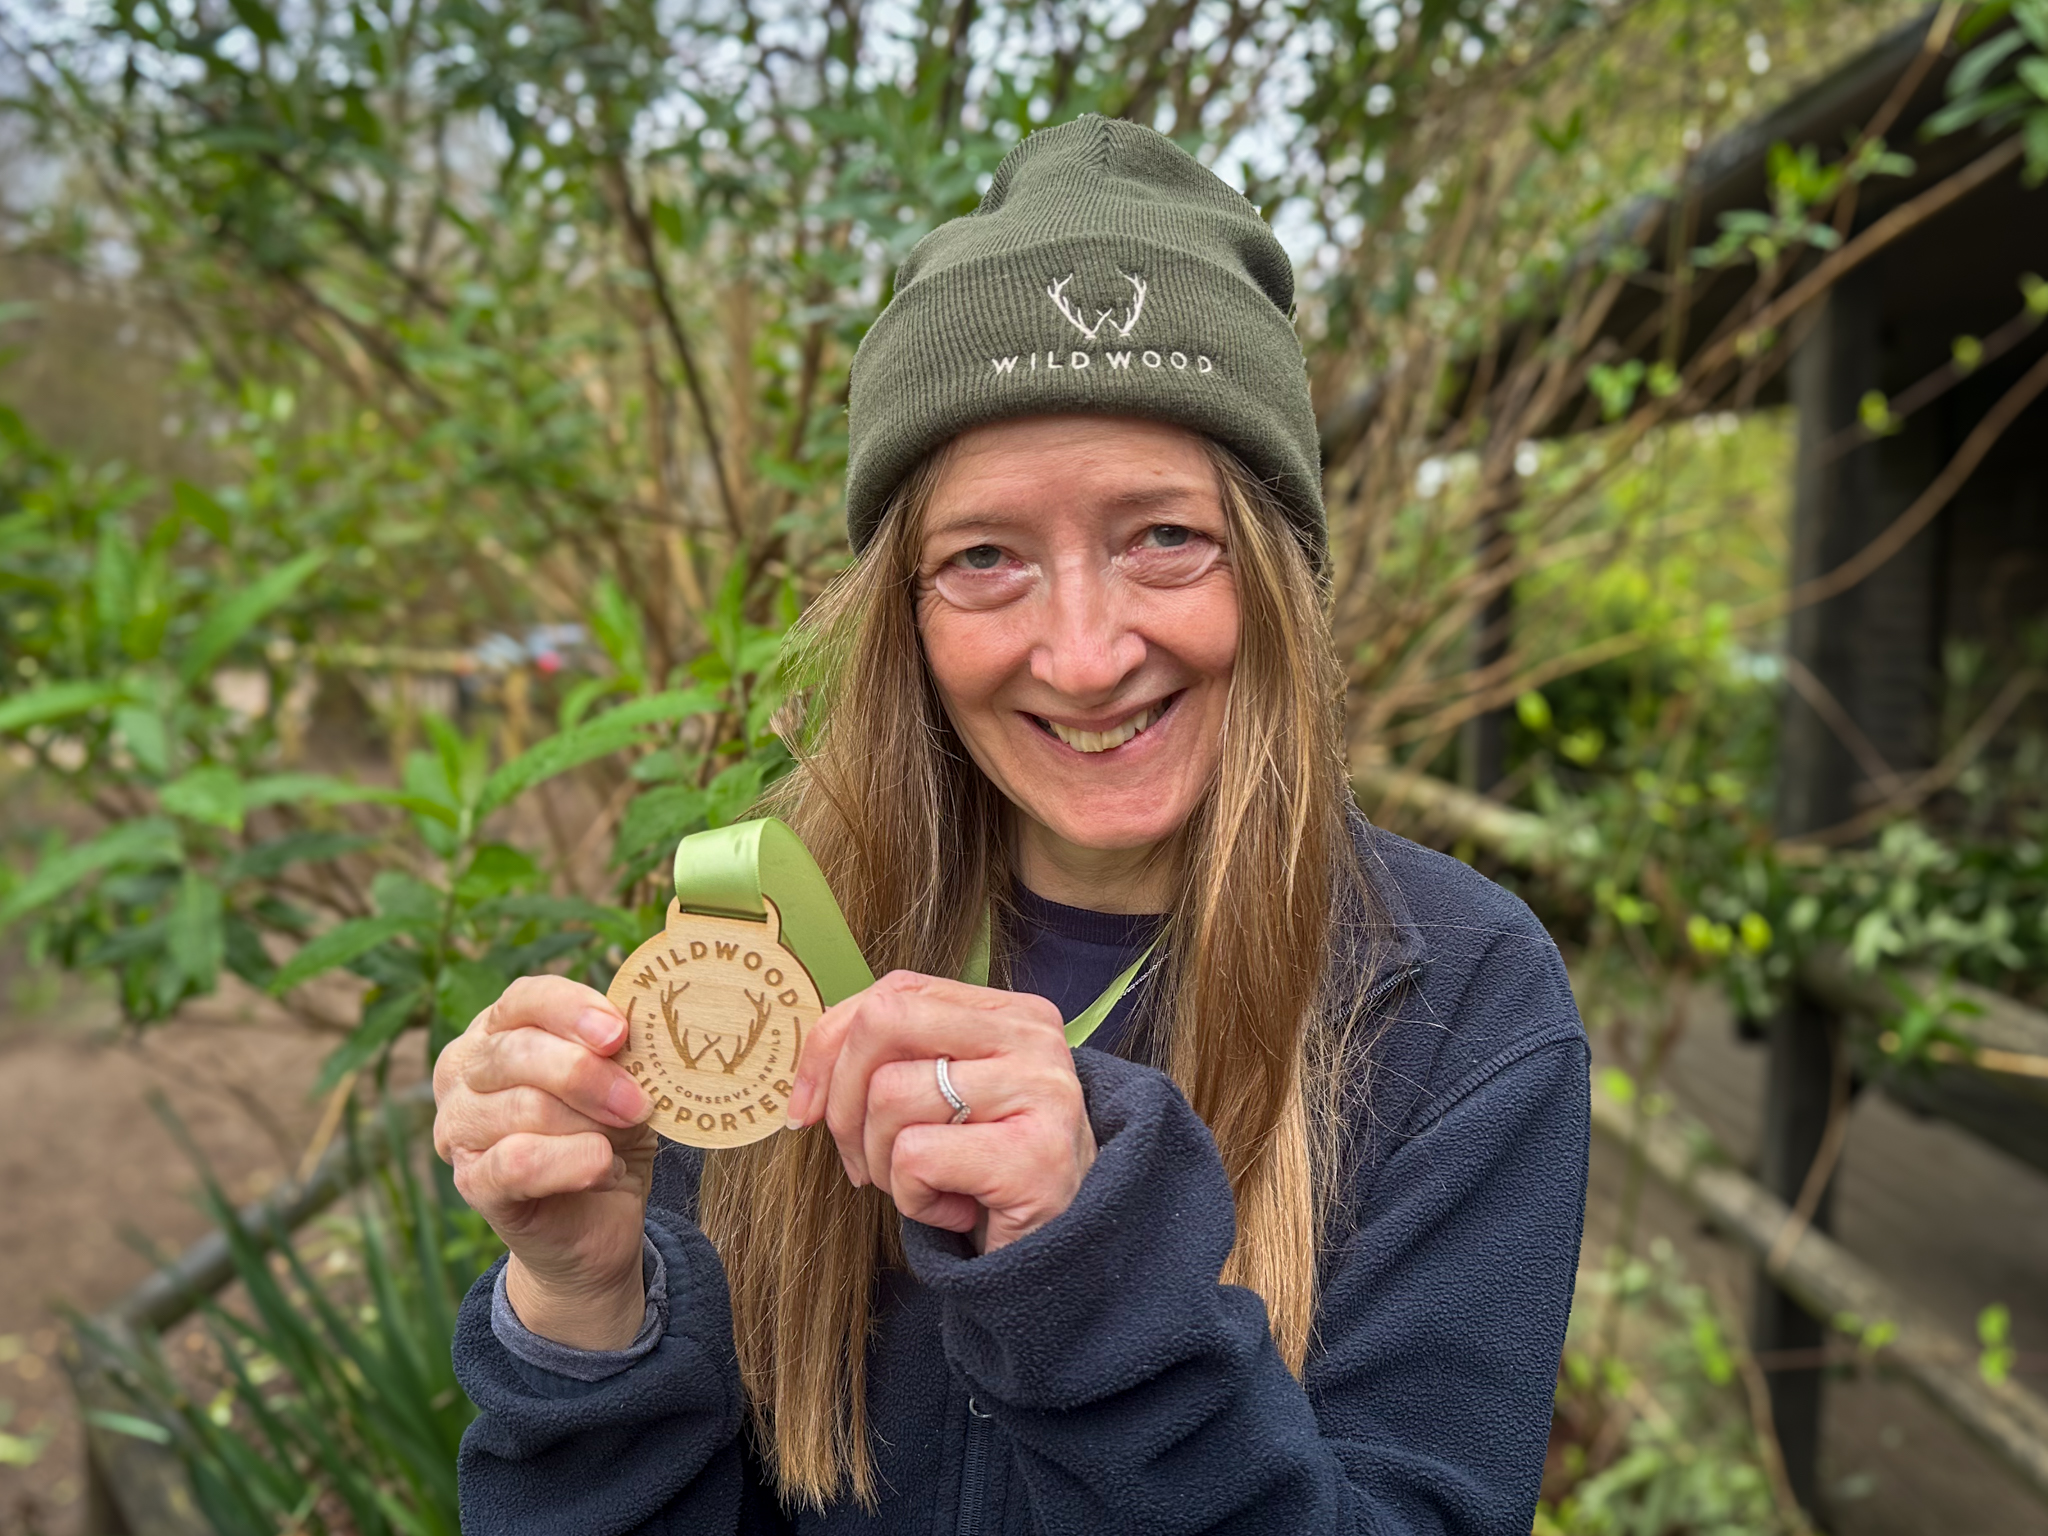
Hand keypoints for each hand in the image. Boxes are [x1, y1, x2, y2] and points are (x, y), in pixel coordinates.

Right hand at [432, 975, 656, 1349]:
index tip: (620, 1032)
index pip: (524, 999)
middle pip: (518, 1052)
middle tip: (638, 1101)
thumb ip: (617, 1050)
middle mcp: (464, 1071)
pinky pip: (517, 1162)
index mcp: (497, 1030)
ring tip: (622, 1137)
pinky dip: (570, 1162)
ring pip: (523, 1108)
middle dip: (587, 1075)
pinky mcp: (471, 1182)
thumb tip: (637, 1026)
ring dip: (588, 1124)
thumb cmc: (606, 1131)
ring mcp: (458, 1127)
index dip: (572, 1010)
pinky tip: (602, 1167)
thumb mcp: (620, 1081)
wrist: (599, 1217)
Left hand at [786, 971, 1094, 1252]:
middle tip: (858, 1159)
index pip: (895, 991)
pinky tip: (955, 1211)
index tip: (805, 1109)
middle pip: (884, 1023)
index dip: (828, 1045)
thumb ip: (898, 1057)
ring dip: (881, 1163)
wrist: (1063, 1253)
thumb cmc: (987, 1173)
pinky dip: (913, 1200)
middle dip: (843, 1100)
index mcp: (1011, 1013)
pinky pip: (916, 1158)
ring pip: (891, 1096)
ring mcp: (1041, 1093)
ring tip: (924, 1187)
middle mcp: (1033, 1039)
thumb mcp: (948, 1096)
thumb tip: (813, 1061)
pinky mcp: (1036, 1157)